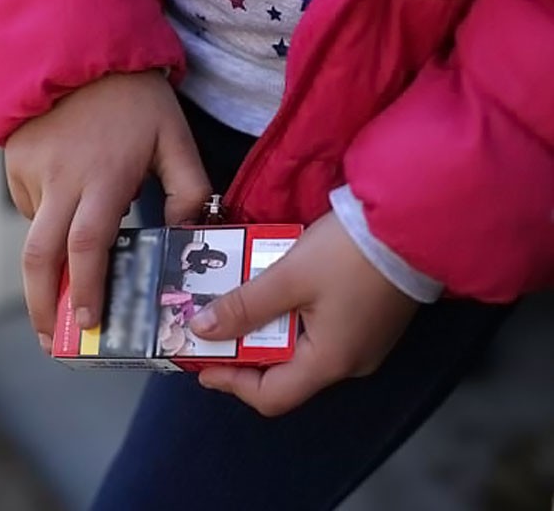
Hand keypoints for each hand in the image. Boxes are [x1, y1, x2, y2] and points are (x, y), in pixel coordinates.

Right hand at [6, 71, 209, 349]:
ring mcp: (31, 171)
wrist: (77, 46)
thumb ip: (188, 188)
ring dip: (48, 264)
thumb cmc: (133, 97)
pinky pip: (28, 207)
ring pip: (34, 235)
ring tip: (66, 280)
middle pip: (39, 257)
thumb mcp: (174, 137)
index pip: (88, 244)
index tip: (88, 323)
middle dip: (41, 305)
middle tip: (51, 339)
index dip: (85, 288)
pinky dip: (45, 221)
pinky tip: (66, 206)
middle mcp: (61, 180)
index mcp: (104, 176)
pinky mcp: (14, 163)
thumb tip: (185, 234)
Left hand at [190, 212, 418, 415]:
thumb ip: (244, 305)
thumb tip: (203, 330)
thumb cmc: (352, 252)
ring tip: (236, 301)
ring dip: (265, 327)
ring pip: (300, 345)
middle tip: (213, 326)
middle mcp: (350, 361)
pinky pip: (319, 326)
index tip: (201, 362)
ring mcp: (364, 340)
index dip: (231, 382)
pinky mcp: (370, 317)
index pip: (271, 396)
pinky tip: (273, 287)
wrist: (415, 219)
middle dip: (244, 350)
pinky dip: (290, 313)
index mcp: (330, 362)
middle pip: (284, 371)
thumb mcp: (288, 276)